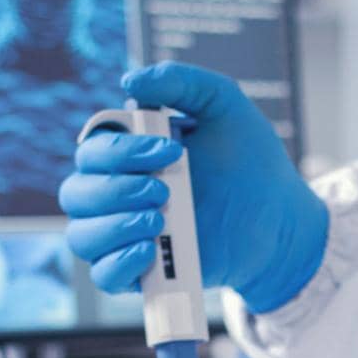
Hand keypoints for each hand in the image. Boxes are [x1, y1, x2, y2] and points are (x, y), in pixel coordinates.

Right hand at [58, 62, 328, 313]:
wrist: (280, 219)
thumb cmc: (250, 160)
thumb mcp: (223, 105)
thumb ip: (180, 82)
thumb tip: (129, 82)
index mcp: (127, 154)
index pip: (91, 150)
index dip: (120, 151)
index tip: (174, 151)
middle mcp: (117, 194)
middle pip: (77, 193)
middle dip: (116, 190)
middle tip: (165, 190)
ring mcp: (126, 236)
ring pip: (82, 236)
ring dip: (114, 227)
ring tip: (159, 220)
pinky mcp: (142, 273)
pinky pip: (103, 276)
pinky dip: (118, 263)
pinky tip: (149, 250)